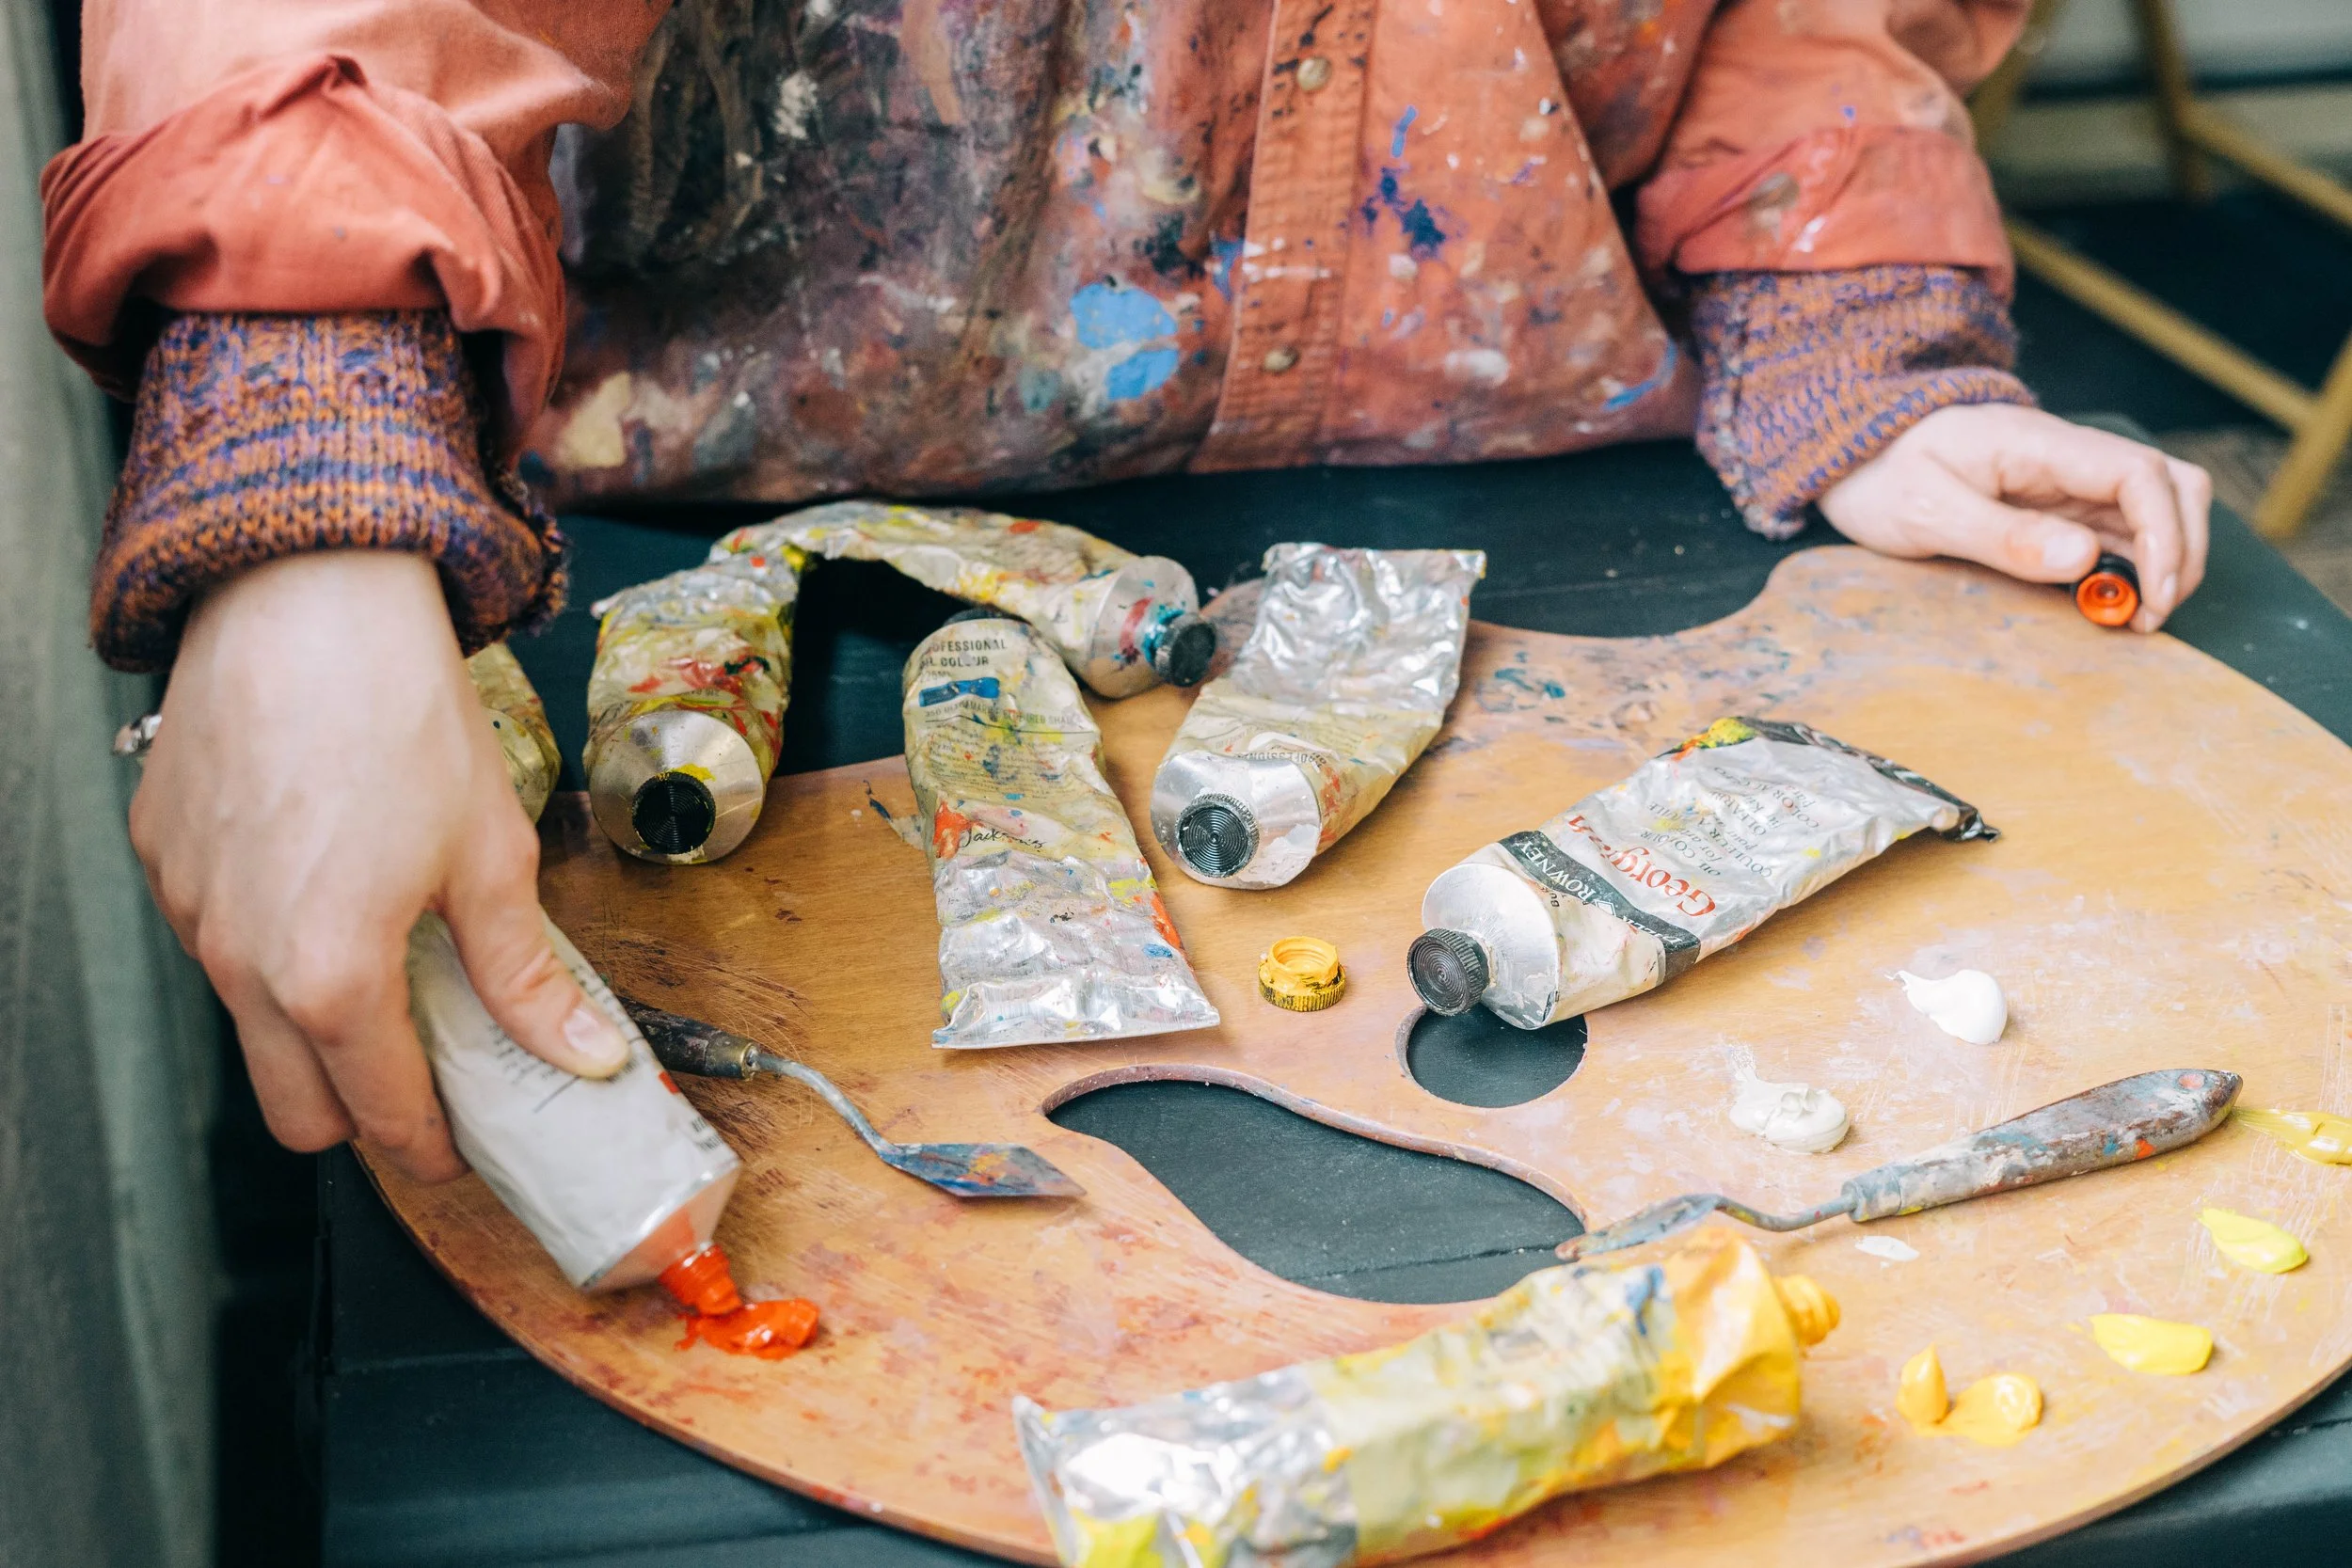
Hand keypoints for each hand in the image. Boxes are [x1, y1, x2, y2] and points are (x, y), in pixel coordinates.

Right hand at [132, 552, 627, 1181]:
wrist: (305, 598)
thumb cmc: (401, 714)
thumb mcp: (493, 855)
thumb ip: (526, 976)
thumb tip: (583, 1053)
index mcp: (329, 979)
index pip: (381, 1116)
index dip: (431, 1146)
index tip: (463, 1143)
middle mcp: (238, 963)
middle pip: (294, 1109)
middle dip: (362, 1112)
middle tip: (427, 1073)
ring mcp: (189, 912)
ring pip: (247, 1027)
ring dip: (312, 1026)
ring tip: (387, 964)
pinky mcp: (162, 859)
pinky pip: (213, 942)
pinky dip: (268, 948)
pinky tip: (326, 888)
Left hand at [1818, 405, 2210, 630]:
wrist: (1850, 454)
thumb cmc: (1880, 474)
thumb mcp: (1926, 511)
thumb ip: (2003, 535)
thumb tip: (2085, 557)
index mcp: (2039, 444)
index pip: (2139, 473)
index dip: (2165, 534)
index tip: (2150, 594)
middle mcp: (2066, 456)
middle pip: (2171, 484)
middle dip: (2181, 549)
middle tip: (2150, 615)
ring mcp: (2066, 480)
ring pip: (2154, 509)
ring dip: (2162, 561)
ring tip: (2133, 617)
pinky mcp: (2057, 505)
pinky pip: (2118, 529)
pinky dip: (2130, 565)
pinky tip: (2109, 602)